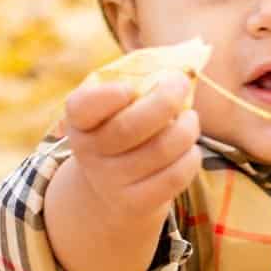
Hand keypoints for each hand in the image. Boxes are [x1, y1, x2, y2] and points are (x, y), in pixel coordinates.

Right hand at [59, 72, 201, 217]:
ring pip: (160, 151)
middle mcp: (89, 153)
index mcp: (79, 121)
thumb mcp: (119, 104)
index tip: (129, 89)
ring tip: (190, 120)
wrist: (113, 187)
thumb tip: (185, 67)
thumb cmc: (124, 128)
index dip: (106, 97)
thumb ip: (140, 81)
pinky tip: (190, 149)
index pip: (82, 108)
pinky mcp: (135, 203)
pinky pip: (174, 177)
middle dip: (165, 101)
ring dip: (186, 129)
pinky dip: (191, 158)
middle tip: (180, 85)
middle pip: (130, 127)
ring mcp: (110, 181)